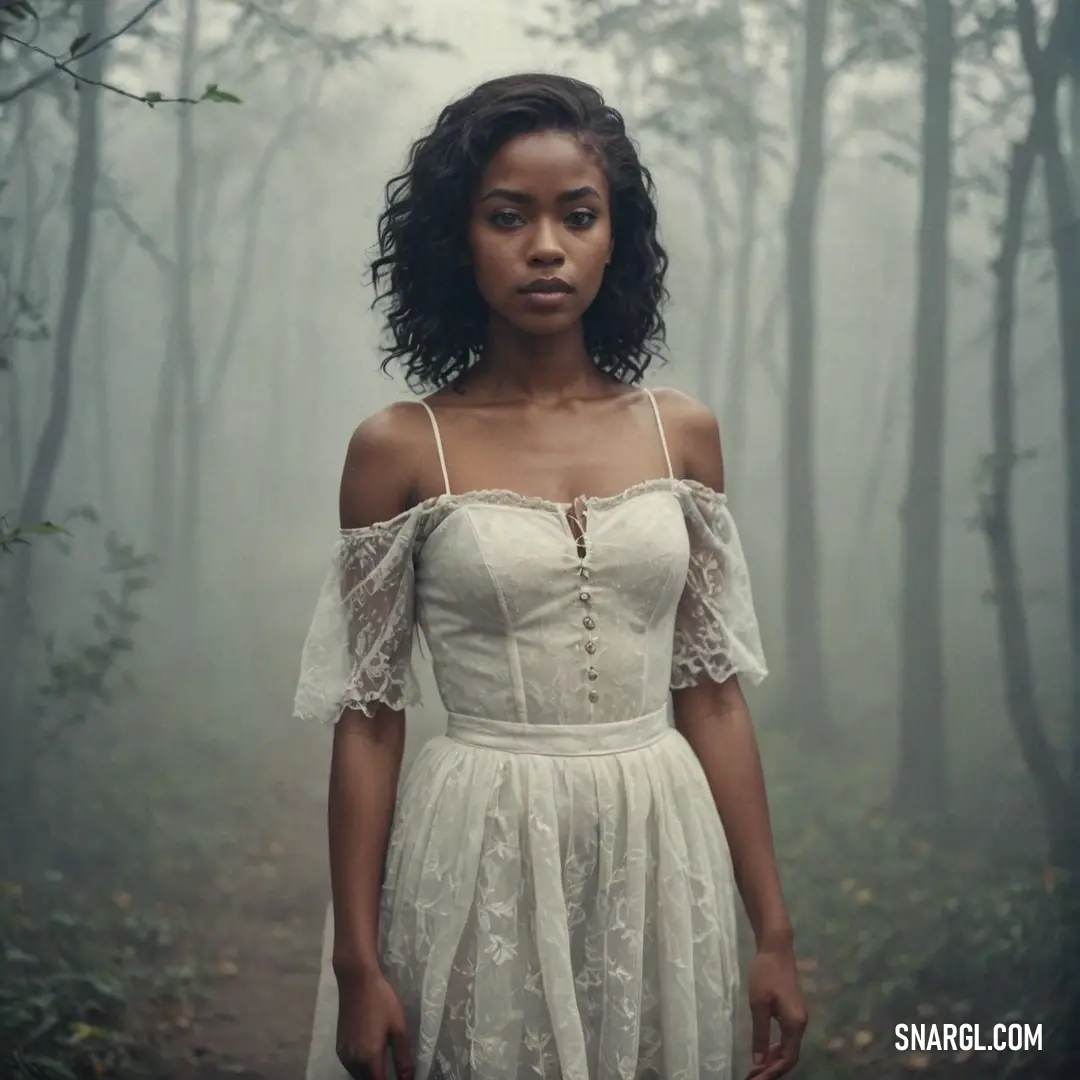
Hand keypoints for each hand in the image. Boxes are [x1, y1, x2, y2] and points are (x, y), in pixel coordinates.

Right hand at [336, 967, 413, 1079]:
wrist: (356, 980)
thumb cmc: (381, 1001)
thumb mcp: (398, 1028)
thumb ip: (403, 1057)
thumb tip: (408, 1078)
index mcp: (369, 1059)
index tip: (402, 1078)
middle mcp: (353, 1061)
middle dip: (381, 1079)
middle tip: (396, 1073)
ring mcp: (344, 1054)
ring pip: (358, 1076)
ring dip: (371, 1075)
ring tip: (386, 1067)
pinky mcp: (339, 1046)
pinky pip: (352, 1066)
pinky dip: (362, 1068)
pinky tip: (372, 1058)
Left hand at [746, 941, 807, 1078]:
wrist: (777, 948)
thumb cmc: (766, 974)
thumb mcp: (758, 1004)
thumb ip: (760, 1034)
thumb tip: (758, 1060)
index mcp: (795, 1024)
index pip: (788, 1059)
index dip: (772, 1072)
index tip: (755, 1079)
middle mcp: (801, 1023)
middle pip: (790, 1056)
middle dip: (772, 1069)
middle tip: (752, 1076)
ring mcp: (799, 1017)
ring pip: (789, 1047)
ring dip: (773, 1059)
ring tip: (756, 1067)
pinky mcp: (793, 1011)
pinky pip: (787, 1037)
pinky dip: (776, 1047)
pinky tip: (765, 1050)